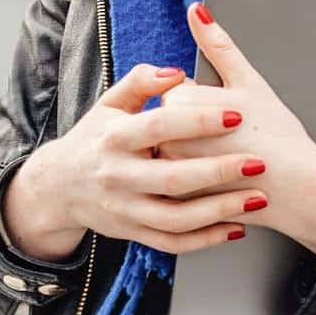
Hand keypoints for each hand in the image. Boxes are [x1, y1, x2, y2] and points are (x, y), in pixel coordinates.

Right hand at [2, 60, 268, 261]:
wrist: (58, 186)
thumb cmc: (95, 137)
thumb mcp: (109, 103)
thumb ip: (142, 81)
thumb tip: (176, 71)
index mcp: (113, 138)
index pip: (159, 127)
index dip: (198, 120)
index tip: (236, 114)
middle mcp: (118, 177)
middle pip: (172, 179)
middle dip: (219, 171)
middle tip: (257, 161)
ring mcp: (125, 210)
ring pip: (176, 219)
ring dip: (220, 211)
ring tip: (257, 199)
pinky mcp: (132, 233)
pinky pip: (172, 242)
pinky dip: (206, 240)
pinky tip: (236, 227)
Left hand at [156, 1, 315, 259]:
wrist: (300, 189)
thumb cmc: (279, 136)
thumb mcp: (249, 81)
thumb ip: (217, 43)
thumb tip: (197, 11)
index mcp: (181, 106)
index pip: (177, 93)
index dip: (208, 102)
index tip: (232, 115)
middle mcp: (169, 142)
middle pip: (172, 124)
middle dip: (198, 129)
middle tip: (234, 137)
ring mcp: (173, 176)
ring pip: (174, 154)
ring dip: (195, 155)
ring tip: (229, 159)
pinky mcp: (179, 202)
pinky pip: (177, 185)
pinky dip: (194, 183)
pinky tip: (220, 183)